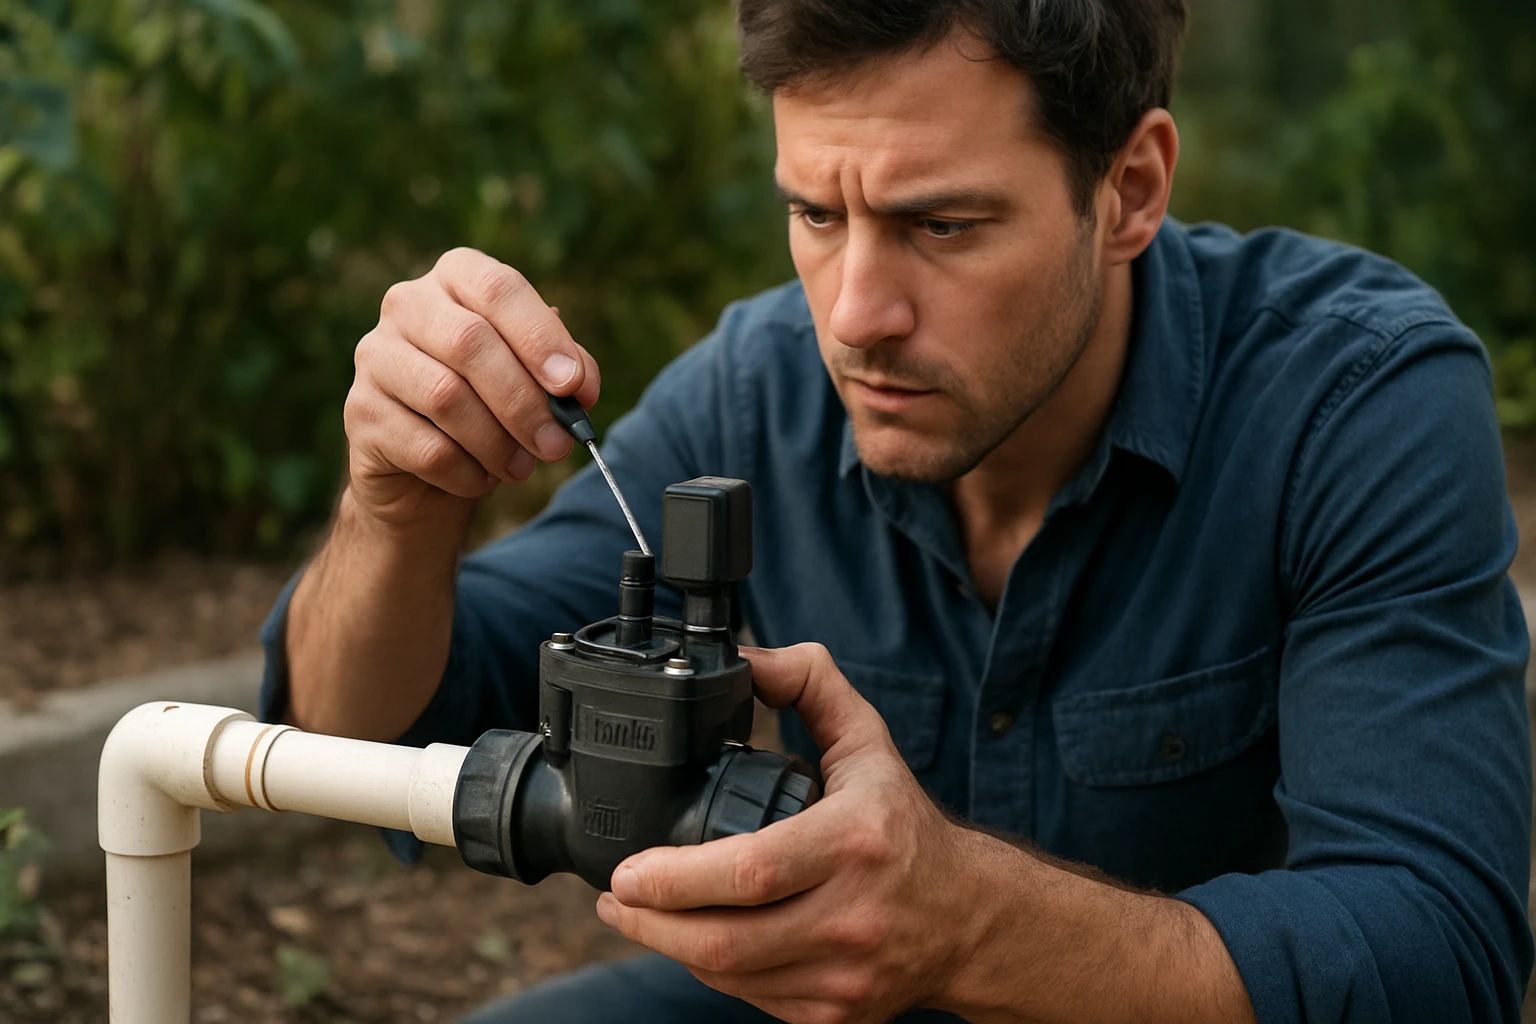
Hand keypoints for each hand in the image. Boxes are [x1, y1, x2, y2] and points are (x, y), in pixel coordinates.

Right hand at [343, 247, 600, 527]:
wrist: (424, 474)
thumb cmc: (490, 410)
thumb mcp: (535, 381)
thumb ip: (563, 372)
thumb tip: (578, 384)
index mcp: (457, 277)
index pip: (498, 288)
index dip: (540, 337)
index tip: (574, 386)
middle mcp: (407, 304)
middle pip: (470, 342)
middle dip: (524, 401)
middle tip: (558, 444)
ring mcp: (376, 355)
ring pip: (446, 397)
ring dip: (498, 443)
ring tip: (521, 468)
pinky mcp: (360, 411)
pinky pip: (425, 447)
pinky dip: (467, 472)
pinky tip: (479, 478)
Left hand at [595, 643, 983, 1023]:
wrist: (972, 920)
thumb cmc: (907, 827)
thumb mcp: (869, 743)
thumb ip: (810, 685)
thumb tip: (747, 659)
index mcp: (857, 841)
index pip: (751, 871)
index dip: (676, 877)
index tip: (626, 868)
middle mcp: (853, 915)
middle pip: (725, 938)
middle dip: (650, 922)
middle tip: (615, 896)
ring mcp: (845, 976)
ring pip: (729, 976)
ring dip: (669, 947)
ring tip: (636, 914)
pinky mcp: (836, 1017)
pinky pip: (750, 998)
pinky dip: (712, 971)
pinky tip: (692, 941)